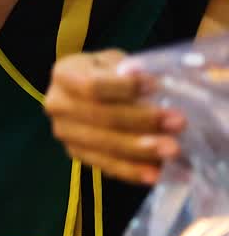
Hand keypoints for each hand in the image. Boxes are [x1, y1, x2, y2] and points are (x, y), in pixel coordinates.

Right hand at [45, 50, 183, 184]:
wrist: (83, 92)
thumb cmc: (104, 72)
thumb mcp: (113, 61)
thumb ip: (128, 68)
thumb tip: (147, 76)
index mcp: (64, 75)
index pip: (92, 85)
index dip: (125, 88)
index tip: (157, 86)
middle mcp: (57, 105)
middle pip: (100, 117)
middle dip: (142, 121)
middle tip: (179, 122)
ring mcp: (65, 133)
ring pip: (103, 145)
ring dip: (140, 150)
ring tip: (173, 150)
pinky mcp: (76, 154)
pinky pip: (105, 166)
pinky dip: (132, 171)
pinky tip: (155, 174)